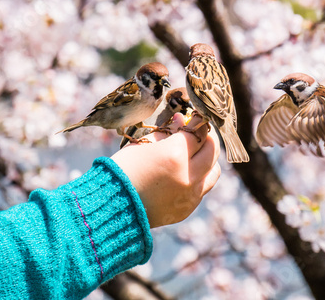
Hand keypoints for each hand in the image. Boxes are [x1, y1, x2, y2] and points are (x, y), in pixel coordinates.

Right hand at [111, 113, 220, 227]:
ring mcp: (190, 195)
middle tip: (198, 131)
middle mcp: (188, 175)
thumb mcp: (143, 143)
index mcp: (175, 155)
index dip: (197, 121)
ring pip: (214, 171)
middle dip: (207, 137)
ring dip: (208, 159)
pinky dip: (198, 178)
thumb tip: (181, 121)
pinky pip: (202, 189)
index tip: (194, 116)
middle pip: (212, 150)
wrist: (111, 205)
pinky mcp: (187, 209)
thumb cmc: (123, 168)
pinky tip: (185, 173)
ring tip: (196, 154)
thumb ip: (167, 132)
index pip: (198, 131)